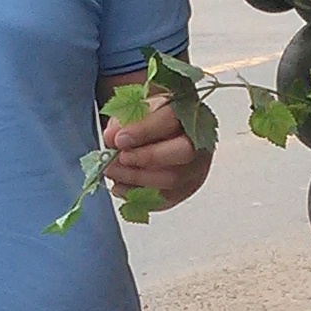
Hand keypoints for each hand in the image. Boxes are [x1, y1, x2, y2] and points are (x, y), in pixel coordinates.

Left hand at [101, 91, 210, 210]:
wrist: (164, 133)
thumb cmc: (150, 120)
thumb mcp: (135, 111)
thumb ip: (123, 121)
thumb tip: (111, 138)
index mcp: (187, 112)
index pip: (171, 120)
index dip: (144, 131)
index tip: (119, 140)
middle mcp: (200, 140)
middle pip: (183, 152)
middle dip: (146, 157)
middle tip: (119, 159)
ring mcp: (197, 167)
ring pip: (174, 179)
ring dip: (137, 178)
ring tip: (113, 172)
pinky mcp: (187, 188)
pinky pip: (166, 199)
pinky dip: (140, 195)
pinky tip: (121, 186)